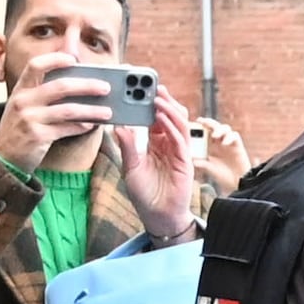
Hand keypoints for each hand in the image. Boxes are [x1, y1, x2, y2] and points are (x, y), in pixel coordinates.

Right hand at [0, 55, 111, 173]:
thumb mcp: (24, 106)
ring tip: (107, 111)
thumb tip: (77, 84)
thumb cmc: (20, 128)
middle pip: (60, 86)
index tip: (73, 59)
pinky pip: (67, 128)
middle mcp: (23, 101)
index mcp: (21, 90)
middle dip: (86, 86)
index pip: (35, 65)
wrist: (4, 157)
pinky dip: (82, 126)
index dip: (54, 59)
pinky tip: (93, 124)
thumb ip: (42, 94)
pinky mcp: (38, 136)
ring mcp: (30, 119)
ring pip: (68, 110)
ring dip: (91, 110)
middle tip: (105, 87)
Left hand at [110, 91, 198, 240]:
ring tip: (157, 98)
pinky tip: (162, 118)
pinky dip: (172, 126)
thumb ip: (128, 146)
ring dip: (169, 109)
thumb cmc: (144, 194)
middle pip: (171, 117)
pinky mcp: (185, 162)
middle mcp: (169, 145)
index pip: (156, 118)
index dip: (151, 103)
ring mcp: (179, 153)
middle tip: (152, 86)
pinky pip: (180, 140)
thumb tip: (118, 125)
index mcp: (156, 144)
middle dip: (163, 101)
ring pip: (179, 124)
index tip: (141, 89)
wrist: (157, 217)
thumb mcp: (130, 167)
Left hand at [186, 114, 251, 196]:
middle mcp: (219, 141)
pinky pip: (234, 136)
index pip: (204, 131)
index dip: (199, 126)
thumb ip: (200, 163)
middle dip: (208, 122)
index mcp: (210, 145)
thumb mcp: (208, 169)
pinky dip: (229, 137)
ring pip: (225, 128)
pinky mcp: (238, 145)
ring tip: (214, 135)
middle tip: (202, 122)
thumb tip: (190, 159)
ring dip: (219, 129)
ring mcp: (229, 143)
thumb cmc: (223, 176)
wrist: (238, 183)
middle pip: (214, 125)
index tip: (192, 123)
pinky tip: (224, 143)